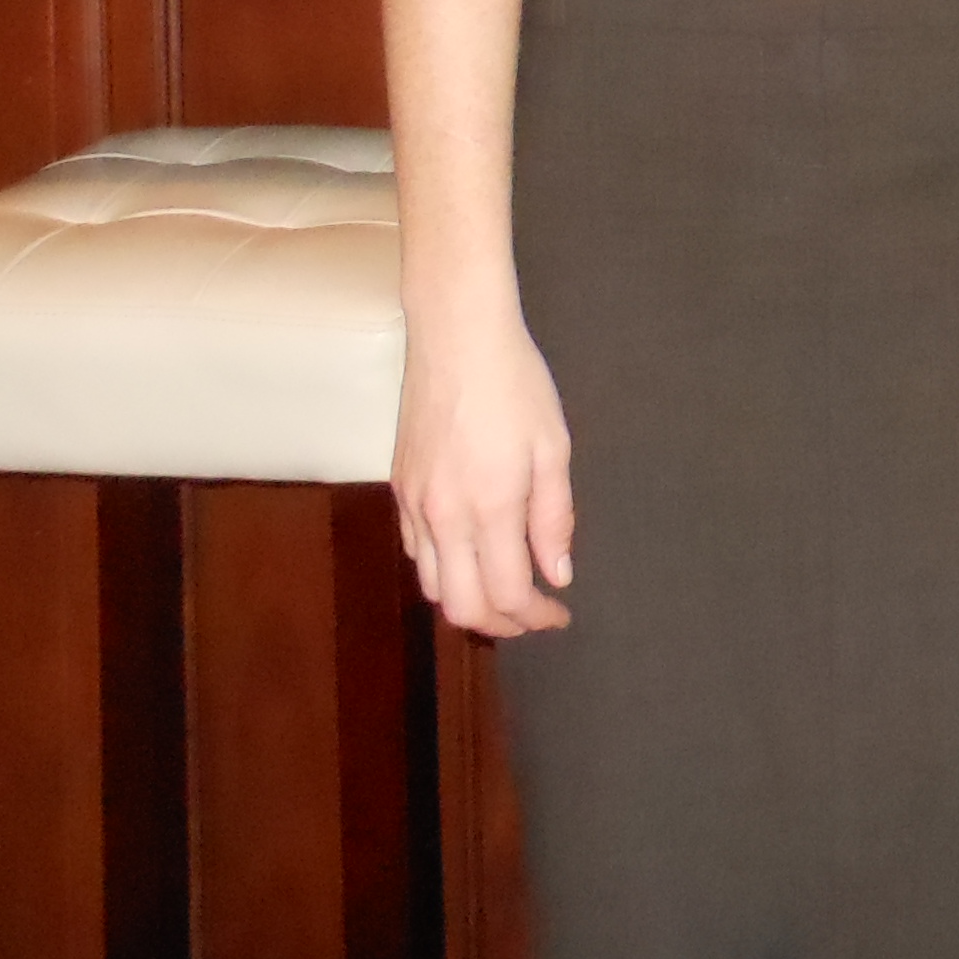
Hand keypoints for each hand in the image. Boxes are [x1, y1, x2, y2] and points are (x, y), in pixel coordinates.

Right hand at [394, 303, 574, 636]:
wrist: (455, 334)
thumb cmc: (515, 383)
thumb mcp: (552, 447)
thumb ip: (553, 518)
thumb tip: (556, 575)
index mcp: (488, 508)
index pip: (507, 594)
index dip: (536, 618)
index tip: (559, 614)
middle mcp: (442, 517)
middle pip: (461, 607)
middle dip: (501, 623)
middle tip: (533, 614)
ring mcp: (413, 504)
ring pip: (432, 586)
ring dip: (468, 602)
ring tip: (503, 590)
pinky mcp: (398, 487)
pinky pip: (415, 552)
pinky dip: (443, 571)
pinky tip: (470, 554)